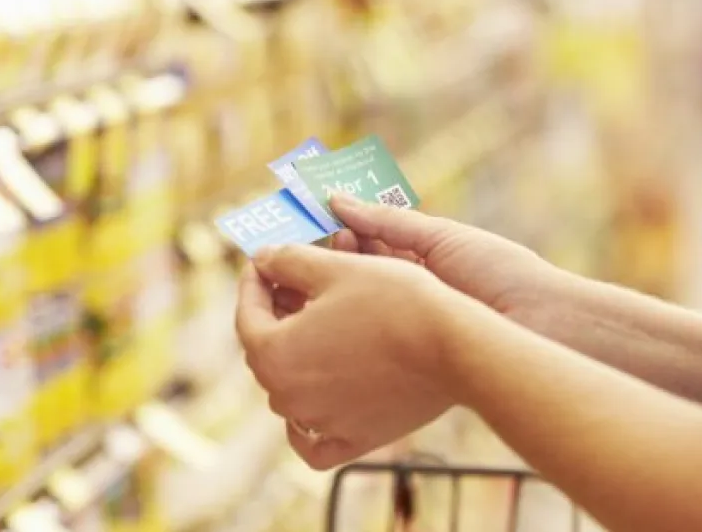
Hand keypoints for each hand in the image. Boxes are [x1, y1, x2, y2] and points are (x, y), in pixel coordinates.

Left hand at [236, 243, 470, 469]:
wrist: (454, 346)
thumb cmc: (394, 301)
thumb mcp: (335, 267)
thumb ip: (287, 261)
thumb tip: (262, 259)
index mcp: (274, 353)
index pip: (247, 315)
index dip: (254, 282)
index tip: (264, 262)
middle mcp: (288, 397)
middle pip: (266, 352)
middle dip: (274, 316)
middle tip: (290, 286)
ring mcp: (320, 423)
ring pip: (289, 390)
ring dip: (295, 357)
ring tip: (316, 326)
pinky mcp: (353, 440)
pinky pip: (313, 442)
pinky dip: (306, 424)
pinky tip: (314, 399)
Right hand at [328, 194, 563, 330]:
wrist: (542, 325)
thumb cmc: (500, 272)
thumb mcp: (440, 238)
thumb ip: (387, 222)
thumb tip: (336, 200)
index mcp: (421, 261)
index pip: (368, 242)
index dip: (343, 231)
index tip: (319, 220)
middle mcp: (410, 294)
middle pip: (358, 272)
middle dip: (336, 256)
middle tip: (322, 246)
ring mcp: (406, 326)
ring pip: (356, 304)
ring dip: (337, 286)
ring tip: (324, 273)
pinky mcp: (405, 359)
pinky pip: (366, 338)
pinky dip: (345, 323)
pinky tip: (329, 312)